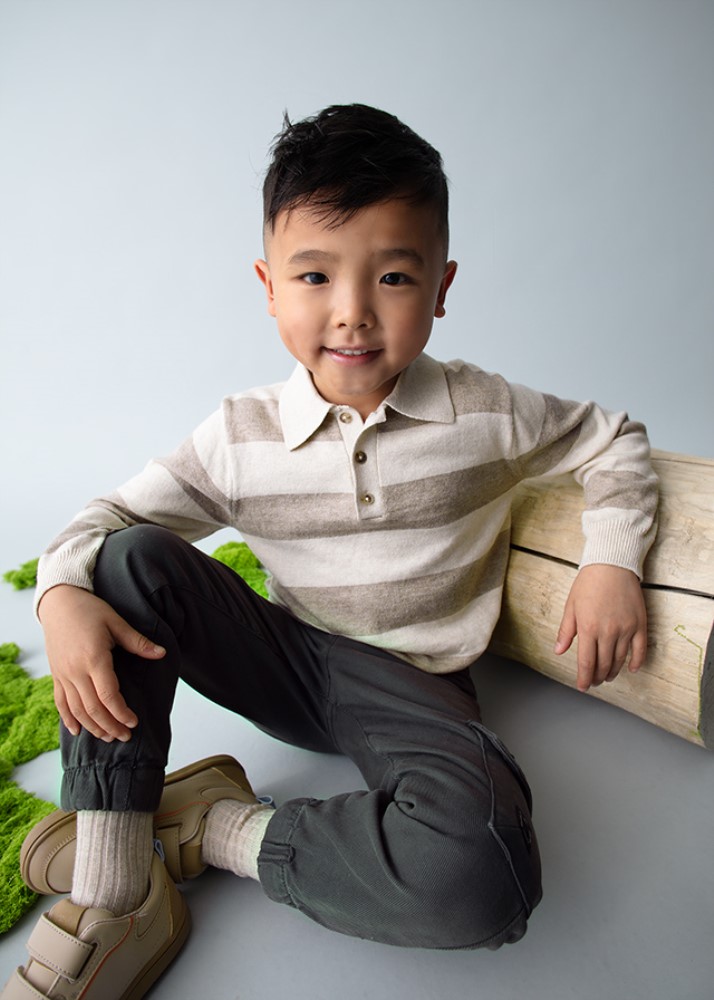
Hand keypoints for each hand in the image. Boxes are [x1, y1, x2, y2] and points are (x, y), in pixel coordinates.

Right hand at [38, 584, 165, 741]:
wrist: (58, 602)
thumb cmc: (89, 610)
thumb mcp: (116, 622)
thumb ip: (138, 642)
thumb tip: (161, 653)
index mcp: (94, 658)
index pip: (108, 695)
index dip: (121, 713)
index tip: (134, 722)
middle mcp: (75, 670)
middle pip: (93, 708)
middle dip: (110, 726)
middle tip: (125, 736)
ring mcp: (63, 675)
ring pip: (76, 710)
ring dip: (92, 726)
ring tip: (108, 737)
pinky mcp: (56, 675)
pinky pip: (60, 703)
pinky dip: (68, 719)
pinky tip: (77, 731)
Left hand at [554, 564, 646, 691]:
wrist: (611, 564)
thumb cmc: (588, 583)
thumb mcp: (571, 606)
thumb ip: (566, 631)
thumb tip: (559, 650)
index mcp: (588, 628)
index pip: (586, 662)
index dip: (584, 678)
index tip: (583, 686)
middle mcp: (608, 631)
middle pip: (603, 664)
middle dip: (598, 677)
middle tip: (594, 681)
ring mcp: (626, 629)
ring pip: (620, 659)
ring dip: (613, 671)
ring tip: (608, 676)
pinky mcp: (639, 624)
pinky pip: (640, 650)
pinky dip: (635, 662)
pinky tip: (630, 668)